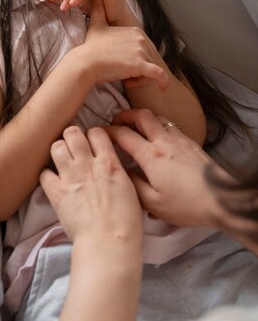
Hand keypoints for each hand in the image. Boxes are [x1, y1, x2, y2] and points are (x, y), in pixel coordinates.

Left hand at [40, 125, 142, 247]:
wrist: (108, 242)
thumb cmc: (126, 222)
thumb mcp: (130, 189)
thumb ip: (117, 172)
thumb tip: (111, 167)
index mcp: (109, 162)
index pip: (97, 132)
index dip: (94, 136)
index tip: (93, 143)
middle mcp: (87, 164)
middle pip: (72, 132)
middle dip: (72, 137)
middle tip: (74, 148)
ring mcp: (70, 177)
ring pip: (56, 146)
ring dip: (59, 151)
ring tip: (62, 161)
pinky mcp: (56, 193)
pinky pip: (44, 173)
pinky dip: (47, 175)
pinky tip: (53, 181)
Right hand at [83, 0, 168, 90]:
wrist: (85, 63)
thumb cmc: (91, 48)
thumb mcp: (96, 24)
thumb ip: (98, 9)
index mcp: (135, 30)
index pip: (144, 49)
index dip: (136, 59)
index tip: (121, 65)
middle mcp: (141, 39)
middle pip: (150, 59)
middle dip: (140, 69)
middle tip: (122, 74)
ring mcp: (142, 51)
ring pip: (153, 69)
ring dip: (142, 78)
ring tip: (126, 80)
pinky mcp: (141, 65)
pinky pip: (159, 76)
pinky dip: (162, 83)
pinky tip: (162, 88)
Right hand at [107, 108, 234, 226]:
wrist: (221, 199)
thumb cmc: (186, 205)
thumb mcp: (153, 203)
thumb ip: (133, 185)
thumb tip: (123, 171)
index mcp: (150, 156)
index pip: (123, 135)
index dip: (108, 131)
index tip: (99, 134)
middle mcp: (163, 141)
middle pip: (141, 115)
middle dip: (125, 115)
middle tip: (117, 123)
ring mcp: (179, 139)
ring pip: (157, 117)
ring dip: (143, 119)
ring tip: (136, 129)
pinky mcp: (191, 142)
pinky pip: (170, 126)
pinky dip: (159, 126)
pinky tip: (158, 139)